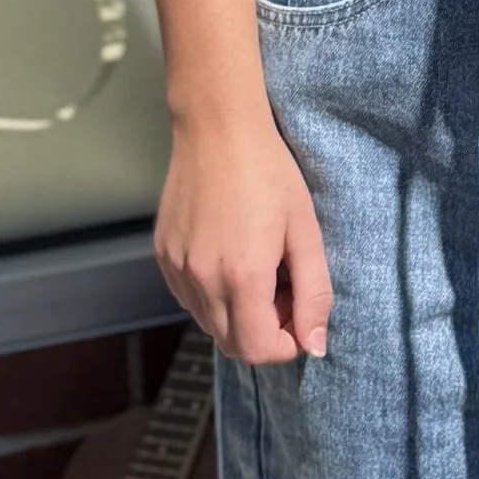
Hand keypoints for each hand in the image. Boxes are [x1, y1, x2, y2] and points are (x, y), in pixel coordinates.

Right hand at [154, 100, 331, 362]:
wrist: (218, 128)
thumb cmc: (269, 173)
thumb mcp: (305, 231)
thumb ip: (314, 294)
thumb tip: (316, 345)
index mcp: (241, 275)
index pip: (257, 350)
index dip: (285, 344)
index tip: (298, 312)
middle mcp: (201, 279)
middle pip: (232, 344)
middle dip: (264, 331)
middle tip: (282, 288)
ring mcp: (176, 268)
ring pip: (208, 323)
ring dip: (237, 315)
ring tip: (257, 268)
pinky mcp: (162, 254)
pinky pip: (188, 298)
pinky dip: (212, 295)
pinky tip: (229, 257)